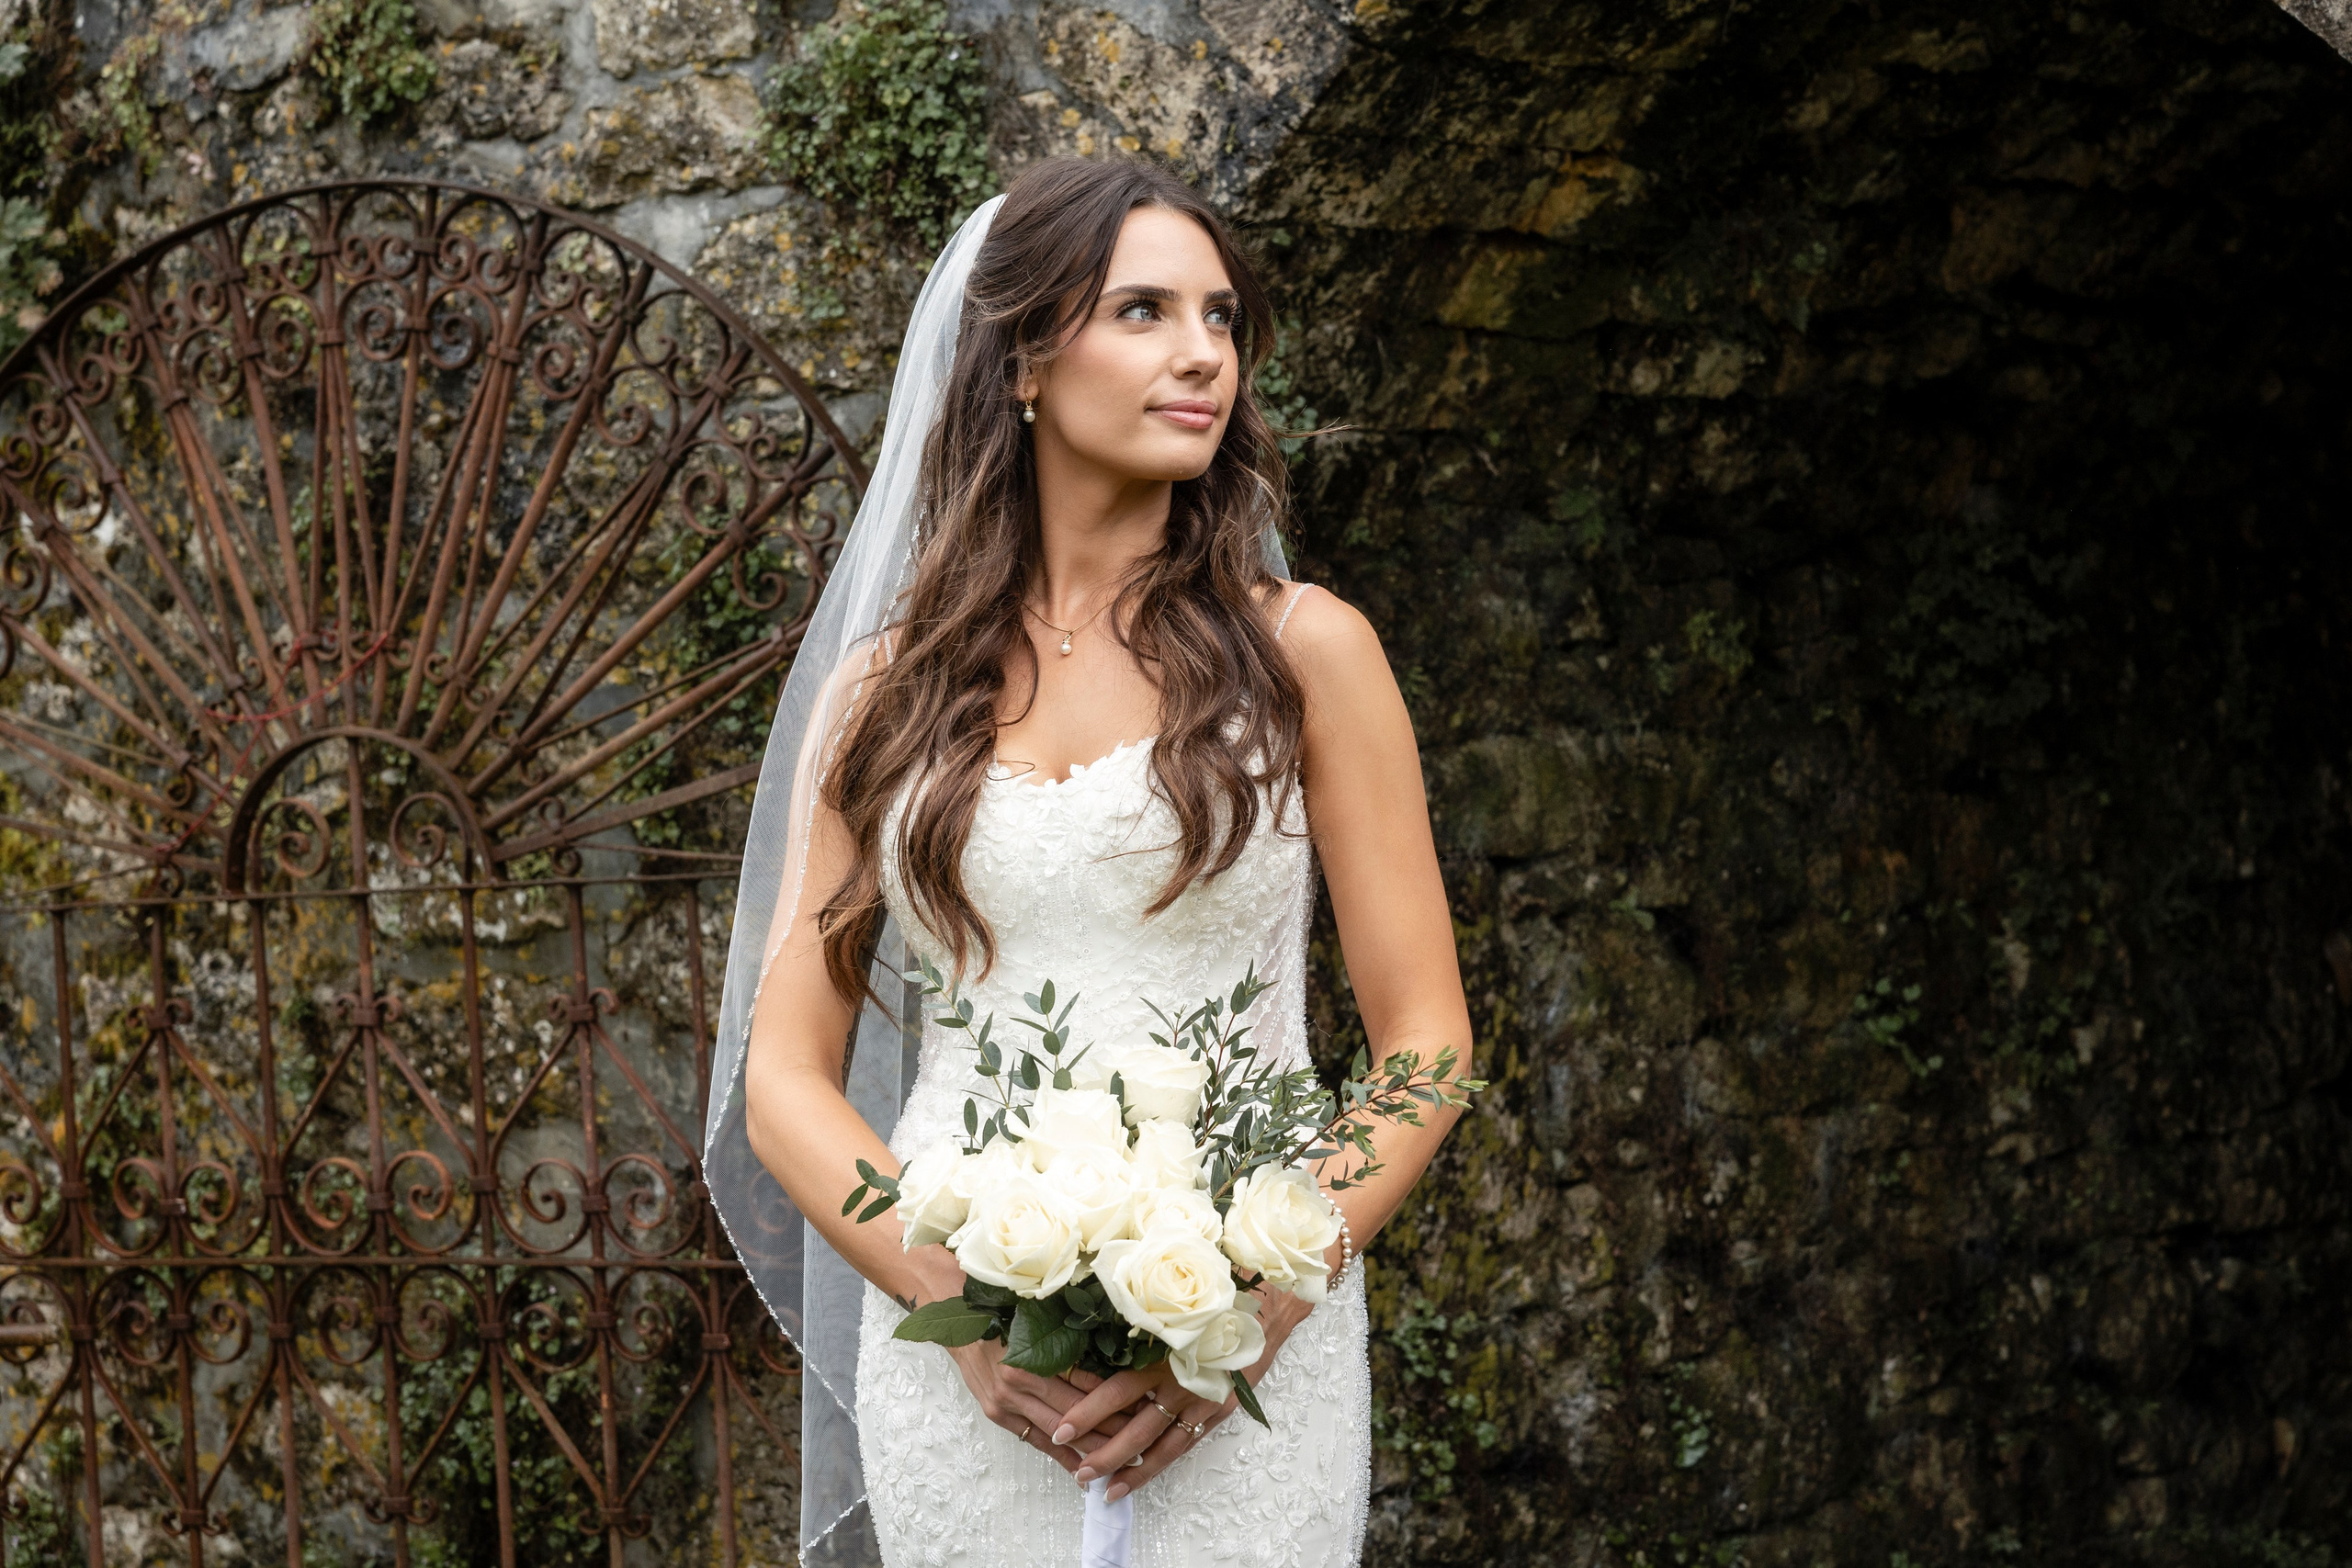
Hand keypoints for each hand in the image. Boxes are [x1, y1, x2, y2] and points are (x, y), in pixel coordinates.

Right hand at [906, 1253, 1126, 1473]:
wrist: (959, 1323)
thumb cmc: (1002, 1316)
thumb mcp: (1037, 1319)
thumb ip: (1068, 1339)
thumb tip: (1112, 1353)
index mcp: (1034, 1352)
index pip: (1084, 1381)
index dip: (1115, 1395)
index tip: (1141, 1404)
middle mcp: (1019, 1379)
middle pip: (1075, 1410)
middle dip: (1109, 1426)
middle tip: (1139, 1437)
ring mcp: (1006, 1401)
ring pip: (1057, 1430)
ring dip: (1088, 1446)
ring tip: (1118, 1457)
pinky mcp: (997, 1414)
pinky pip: (1034, 1439)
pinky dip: (1058, 1454)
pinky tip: (1079, 1468)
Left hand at [1051, 1287, 1316, 1500]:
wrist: (1266, 1307)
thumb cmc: (1214, 1296)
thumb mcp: (1170, 1303)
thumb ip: (1136, 1320)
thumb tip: (1086, 1327)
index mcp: (1167, 1354)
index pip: (1119, 1390)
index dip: (1088, 1412)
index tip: (1060, 1429)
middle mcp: (1184, 1382)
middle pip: (1138, 1428)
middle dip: (1105, 1454)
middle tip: (1078, 1473)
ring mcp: (1204, 1401)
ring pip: (1162, 1446)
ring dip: (1132, 1470)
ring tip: (1105, 1491)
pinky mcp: (1219, 1411)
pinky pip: (1185, 1444)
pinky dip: (1160, 1463)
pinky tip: (1139, 1478)